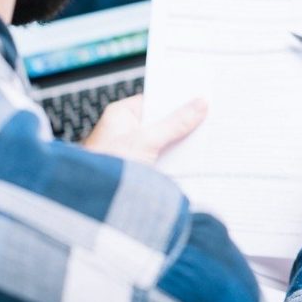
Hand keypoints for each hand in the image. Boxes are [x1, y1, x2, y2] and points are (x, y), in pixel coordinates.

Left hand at [82, 95, 206, 164]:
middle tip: (208, 119)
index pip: (155, 101)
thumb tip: (198, 105)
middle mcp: (124, 132)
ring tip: (204, 142)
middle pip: (161, 122)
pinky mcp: (138, 171)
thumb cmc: (106, 168)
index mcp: (120, 115)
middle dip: (182, 124)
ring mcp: (132, 152)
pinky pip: (161, 160)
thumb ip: (175, 123)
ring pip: (163, 143)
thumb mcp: (147, 141)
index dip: (177, 100)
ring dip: (179, 145)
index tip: (200, 98)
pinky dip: (174, 162)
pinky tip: (191, 163)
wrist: (93, 204)